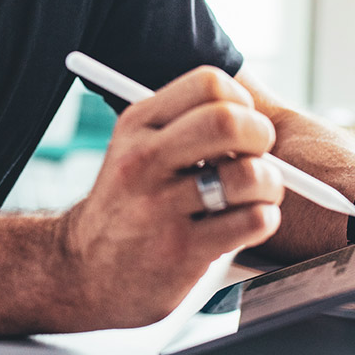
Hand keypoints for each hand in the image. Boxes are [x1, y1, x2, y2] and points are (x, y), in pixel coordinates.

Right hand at [57, 66, 285, 328]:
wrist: (85, 270)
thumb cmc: (130, 203)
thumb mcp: (136, 148)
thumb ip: (184, 125)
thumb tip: (253, 113)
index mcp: (137, 125)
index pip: (209, 83)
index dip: (241, 102)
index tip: (240, 123)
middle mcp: (144, 160)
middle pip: (229, 122)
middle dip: (260, 135)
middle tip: (257, 155)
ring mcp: (160, 207)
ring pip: (249, 174)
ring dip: (269, 185)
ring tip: (254, 195)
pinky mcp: (182, 251)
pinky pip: (252, 220)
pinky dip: (264, 219)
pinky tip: (245, 222)